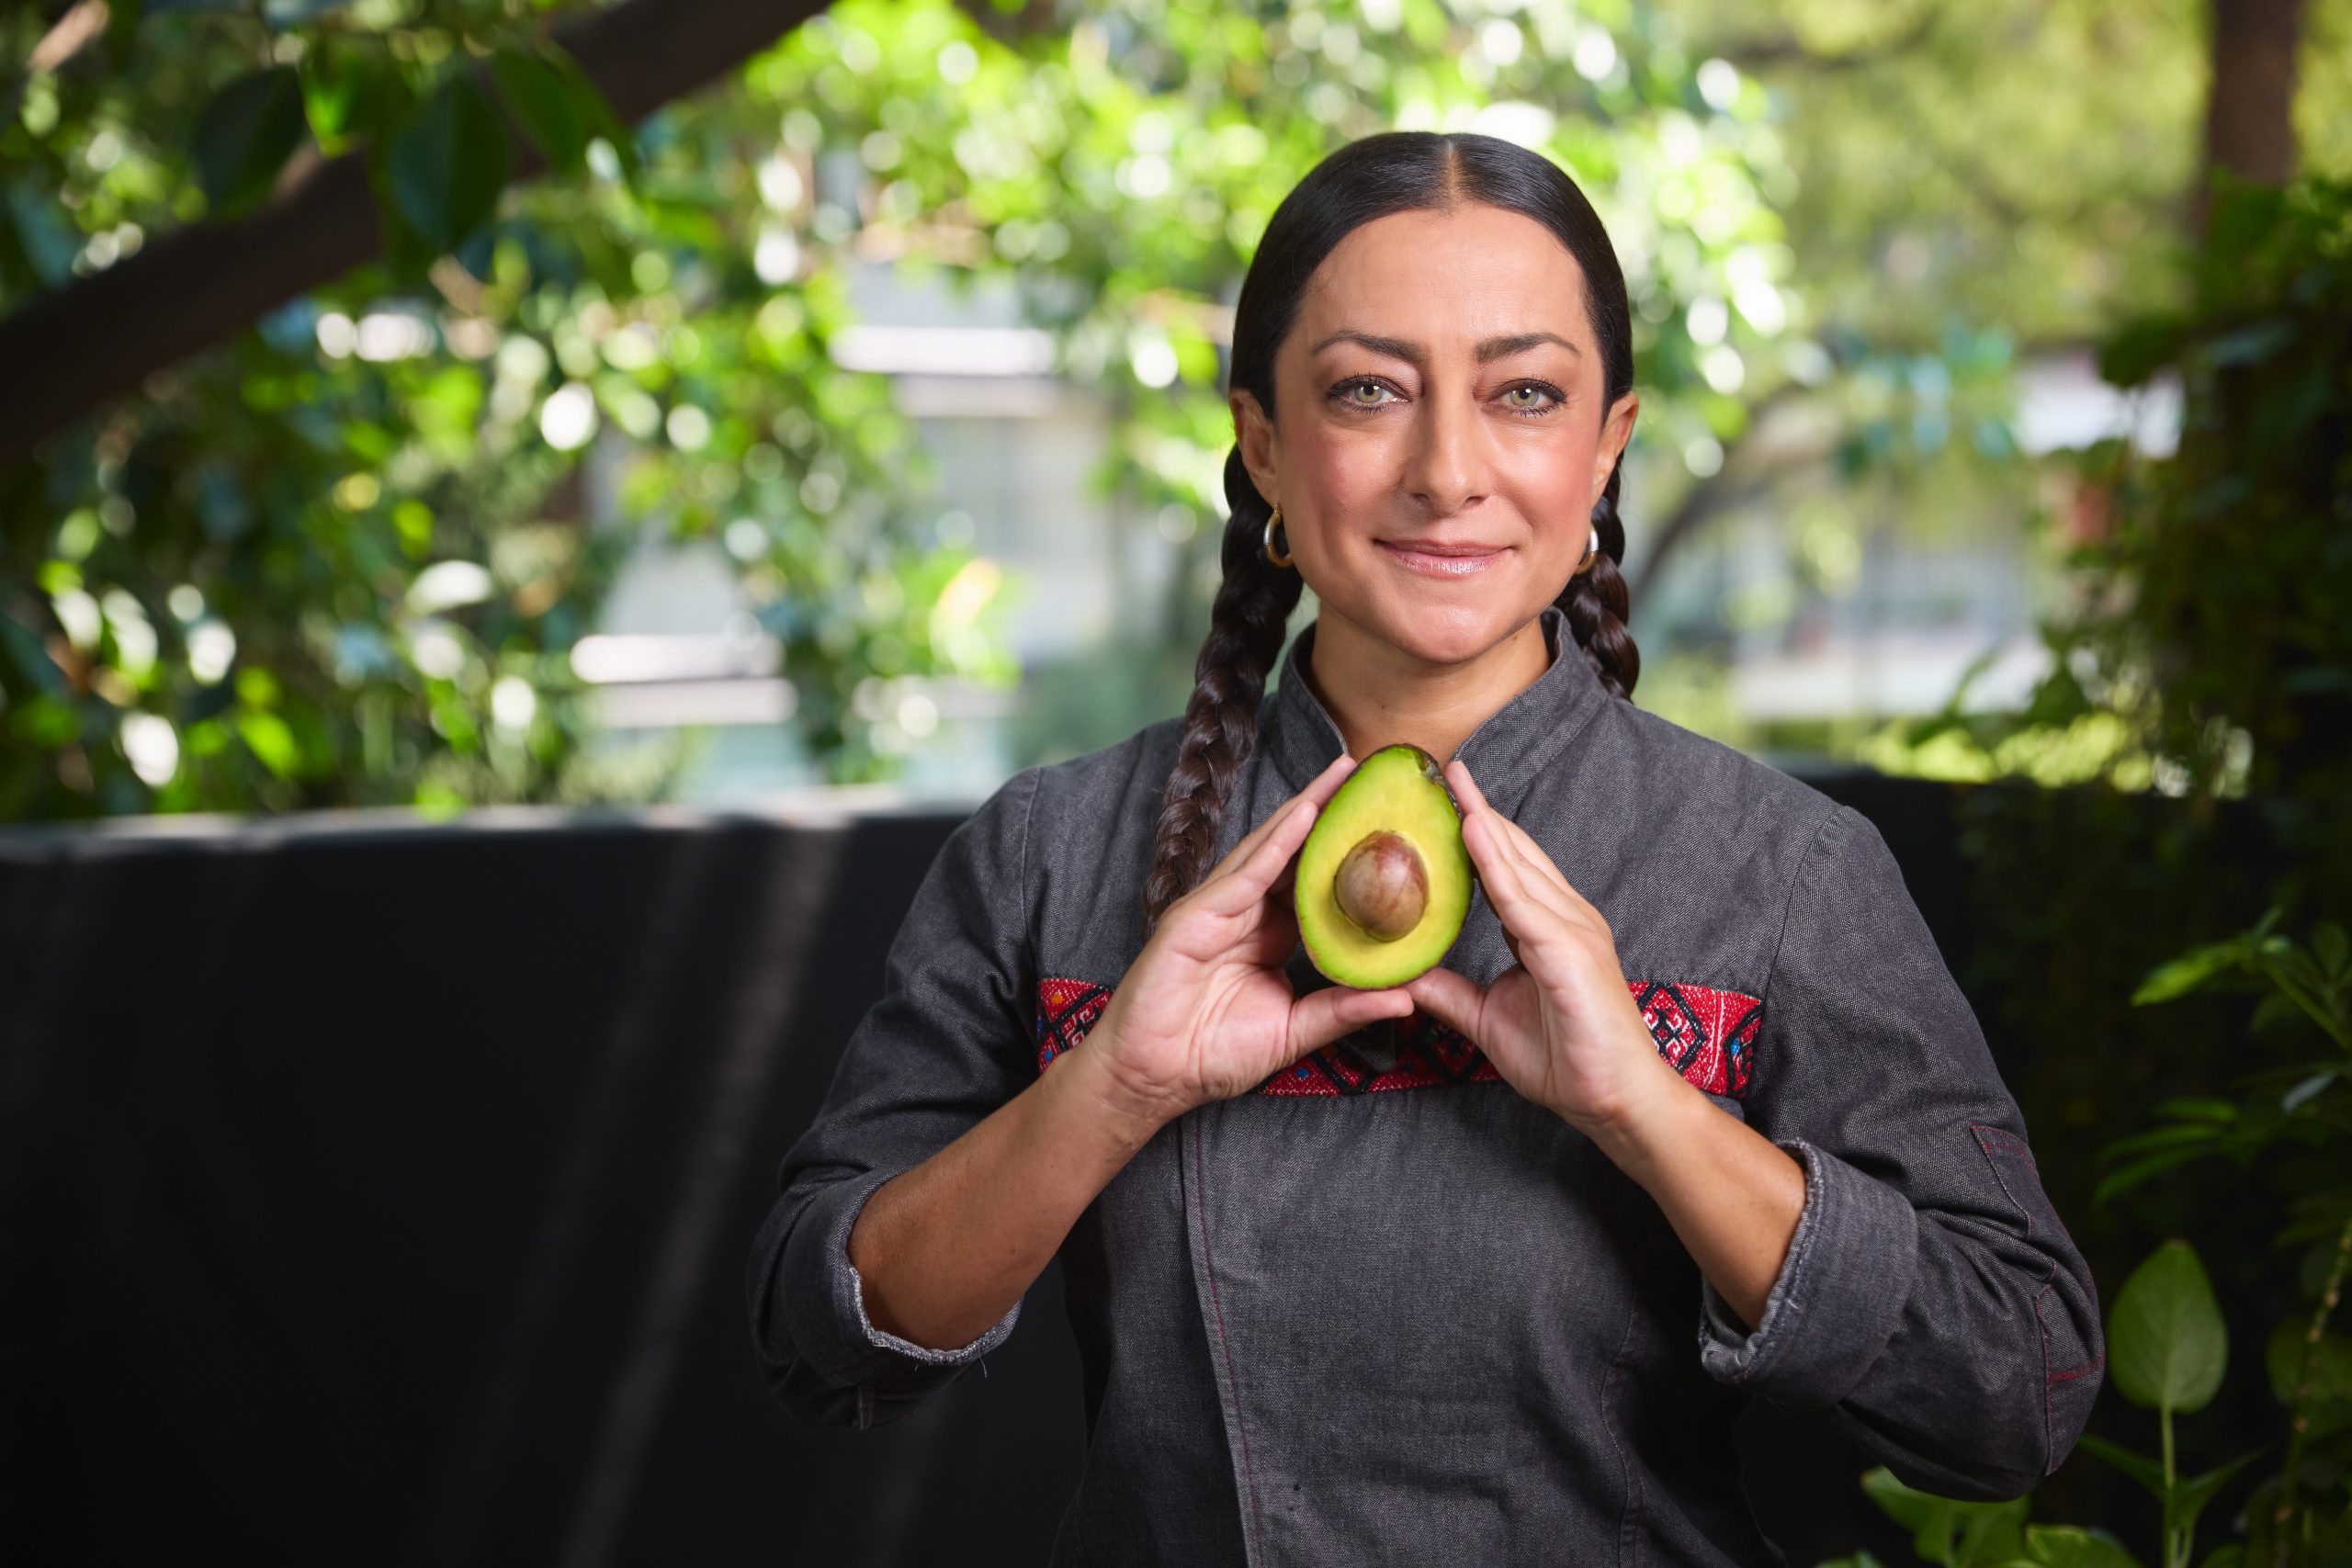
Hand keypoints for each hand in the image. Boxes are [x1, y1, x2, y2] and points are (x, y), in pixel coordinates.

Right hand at [1081, 753, 1416, 1123]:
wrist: (1152, 1077)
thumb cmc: (1212, 1054)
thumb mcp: (1294, 1031)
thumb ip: (1344, 1011)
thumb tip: (1406, 999)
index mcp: (1269, 933)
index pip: (1315, 880)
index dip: (1348, 851)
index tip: (1390, 824)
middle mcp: (1245, 911)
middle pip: (1295, 851)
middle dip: (1330, 811)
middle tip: (1372, 773)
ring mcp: (1218, 908)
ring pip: (1271, 849)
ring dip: (1308, 809)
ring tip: (1345, 774)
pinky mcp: (1195, 916)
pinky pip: (1245, 874)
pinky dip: (1276, 844)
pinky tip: (1305, 815)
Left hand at [1402, 758, 1682, 1136]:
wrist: (1615, 1101)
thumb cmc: (1567, 1061)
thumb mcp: (1488, 1019)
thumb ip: (1449, 993)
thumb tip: (1405, 977)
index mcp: (1548, 927)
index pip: (1506, 866)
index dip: (1475, 830)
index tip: (1441, 797)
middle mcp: (1564, 916)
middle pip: (1513, 850)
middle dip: (1476, 808)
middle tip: (1441, 767)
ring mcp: (1572, 929)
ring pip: (1518, 863)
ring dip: (1482, 821)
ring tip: (1450, 783)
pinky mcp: (1569, 950)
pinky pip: (1523, 899)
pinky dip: (1495, 864)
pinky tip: (1470, 833)